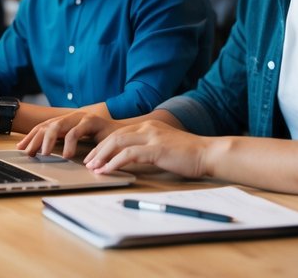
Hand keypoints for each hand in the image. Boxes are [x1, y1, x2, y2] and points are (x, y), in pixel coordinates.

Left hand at [18, 111, 122, 157]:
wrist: (127, 134)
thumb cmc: (103, 140)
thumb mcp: (81, 143)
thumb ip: (66, 144)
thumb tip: (46, 154)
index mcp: (67, 121)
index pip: (44, 127)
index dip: (31, 137)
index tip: (21, 148)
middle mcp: (71, 117)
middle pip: (47, 126)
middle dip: (35, 139)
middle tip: (28, 153)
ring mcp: (81, 117)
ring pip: (58, 127)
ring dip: (49, 141)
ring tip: (44, 154)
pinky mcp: (92, 120)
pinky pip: (76, 132)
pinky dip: (70, 143)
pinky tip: (68, 155)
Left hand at [82, 120, 212, 177]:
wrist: (209, 153)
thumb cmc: (188, 154)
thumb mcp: (163, 145)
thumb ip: (147, 147)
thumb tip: (130, 158)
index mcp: (148, 126)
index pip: (118, 133)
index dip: (103, 145)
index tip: (94, 157)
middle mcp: (147, 127)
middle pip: (114, 137)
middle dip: (98, 150)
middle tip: (88, 162)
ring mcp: (152, 137)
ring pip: (117, 143)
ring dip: (102, 156)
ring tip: (93, 167)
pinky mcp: (157, 149)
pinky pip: (129, 155)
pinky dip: (115, 162)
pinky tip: (107, 170)